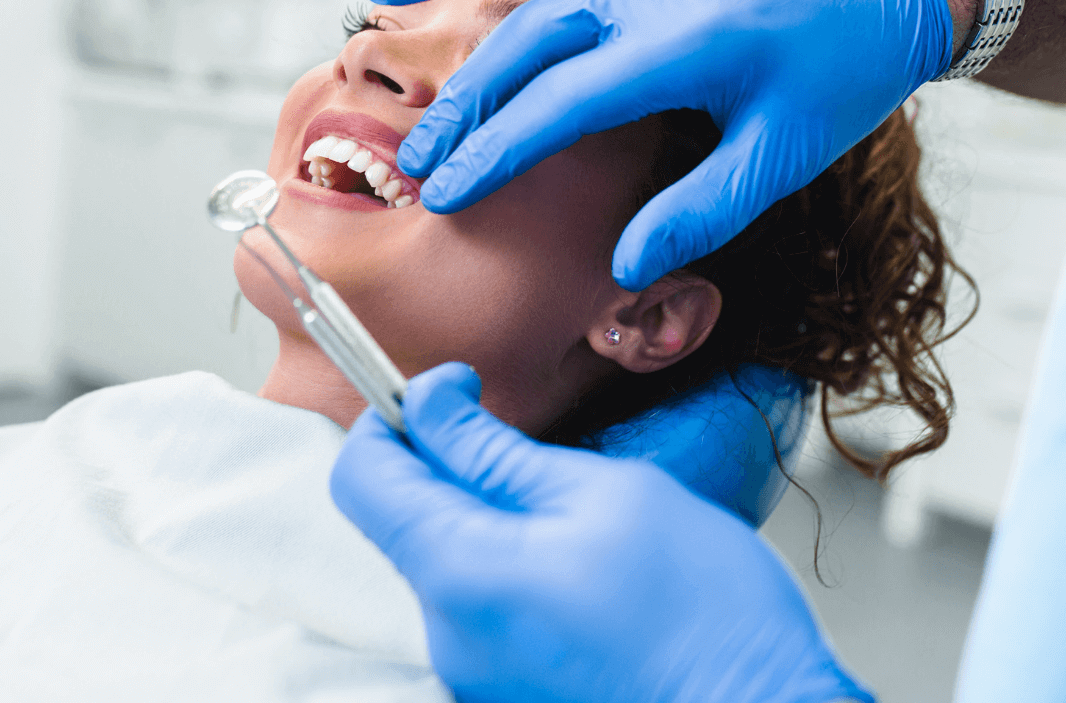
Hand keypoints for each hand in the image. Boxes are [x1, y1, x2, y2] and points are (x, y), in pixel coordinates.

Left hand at [331, 363, 872, 702]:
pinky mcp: (504, 690)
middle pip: (403, 518)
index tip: (451, 393)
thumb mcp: (599, 493)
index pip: (362, 476)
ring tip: (579, 522)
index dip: (394, 416)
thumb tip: (431, 402)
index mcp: (457, 572)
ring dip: (490, 519)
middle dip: (450, 466)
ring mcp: (473, 670)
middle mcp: (447, 633)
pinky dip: (513, 568)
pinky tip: (584, 572)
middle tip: (530, 448)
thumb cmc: (702, 614)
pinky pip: (482, 606)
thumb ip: (493, 450)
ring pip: (447, 559)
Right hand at [369, 0, 950, 289]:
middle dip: (463, 100)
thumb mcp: (785, 152)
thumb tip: (626, 264)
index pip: (558, 107)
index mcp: (679, 44)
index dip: (495, 151)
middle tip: (415, 153)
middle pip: (526, 39)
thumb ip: (702, 209)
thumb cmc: (845, 65)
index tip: (447, 191)